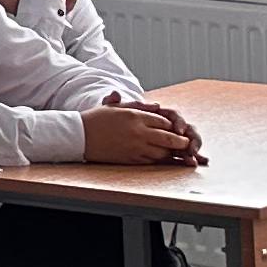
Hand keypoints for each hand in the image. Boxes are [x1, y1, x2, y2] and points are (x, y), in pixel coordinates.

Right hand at [83, 102, 202, 166]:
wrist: (78, 136)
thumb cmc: (96, 119)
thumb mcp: (116, 107)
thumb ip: (138, 106)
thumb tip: (157, 106)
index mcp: (135, 116)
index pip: (164, 121)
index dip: (173, 125)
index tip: (178, 128)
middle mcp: (138, 132)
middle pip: (168, 138)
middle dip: (181, 141)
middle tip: (187, 143)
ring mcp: (135, 147)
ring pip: (163, 152)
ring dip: (172, 153)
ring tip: (179, 152)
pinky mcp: (131, 159)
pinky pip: (152, 161)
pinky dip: (161, 160)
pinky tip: (164, 159)